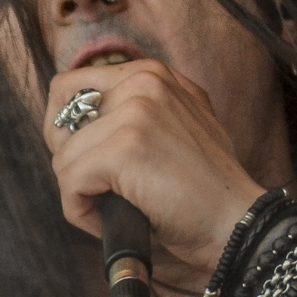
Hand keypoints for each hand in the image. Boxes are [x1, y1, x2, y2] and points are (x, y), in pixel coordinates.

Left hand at [44, 60, 265, 288]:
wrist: (238, 223)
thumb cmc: (204, 190)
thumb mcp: (175, 127)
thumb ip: (133, 112)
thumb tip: (73, 121)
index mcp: (153, 74)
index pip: (72, 85)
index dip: (69, 127)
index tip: (88, 158)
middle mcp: (144, 81)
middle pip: (59, 109)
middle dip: (66, 153)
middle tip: (95, 184)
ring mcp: (135, 112)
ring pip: (63, 155)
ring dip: (79, 192)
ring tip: (115, 209)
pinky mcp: (125, 149)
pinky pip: (69, 182)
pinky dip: (80, 211)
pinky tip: (110, 220)